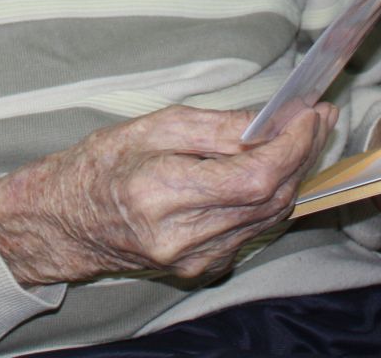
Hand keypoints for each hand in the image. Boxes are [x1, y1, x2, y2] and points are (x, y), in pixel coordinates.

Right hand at [0, 101, 335, 286]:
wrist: (64, 221)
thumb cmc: (100, 165)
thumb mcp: (153, 126)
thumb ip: (216, 126)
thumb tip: (270, 120)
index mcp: (164, 193)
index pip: (256, 175)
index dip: (293, 144)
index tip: (311, 113)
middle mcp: (184, 237)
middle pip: (270, 198)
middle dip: (301, 154)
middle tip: (316, 118)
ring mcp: (194, 259)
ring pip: (268, 217)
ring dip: (292, 175)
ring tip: (300, 137)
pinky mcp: (200, 268)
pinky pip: (251, 231)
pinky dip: (269, 198)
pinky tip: (271, 169)